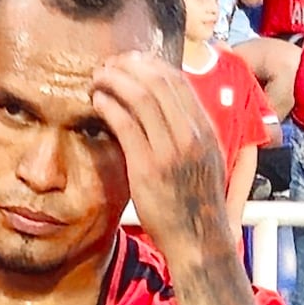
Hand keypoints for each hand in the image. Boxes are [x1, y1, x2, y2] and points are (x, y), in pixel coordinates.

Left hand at [87, 47, 237, 268]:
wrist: (200, 241)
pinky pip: (125, 125)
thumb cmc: (197, 203)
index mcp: (205, 128)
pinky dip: (109, 106)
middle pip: (157, 81)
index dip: (149, 65)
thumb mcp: (205, 160)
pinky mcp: (148, 168)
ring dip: (114, 81)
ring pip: (140, 96)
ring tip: (97, 80)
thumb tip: (165, 109)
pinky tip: (97, 102)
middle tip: (107, 66)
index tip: (130, 63)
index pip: (177, 80)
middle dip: (127, 66)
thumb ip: (188, 132)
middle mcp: (191, 134)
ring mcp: (170, 150)